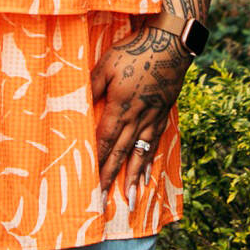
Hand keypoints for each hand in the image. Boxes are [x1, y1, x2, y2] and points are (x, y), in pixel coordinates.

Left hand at [91, 16, 192, 206]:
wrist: (172, 43)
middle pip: (120, 154)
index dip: (97, 165)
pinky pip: (154, 143)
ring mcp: (152, 118)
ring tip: (129, 201)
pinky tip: (147, 176)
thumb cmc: (135, 50)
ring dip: (133, 179)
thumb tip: (78, 104)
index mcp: (120, 108)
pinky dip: (149, 161)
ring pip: (140, 154)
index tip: (89, 186)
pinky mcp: (163, 114)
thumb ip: (92, 86)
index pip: (104, 142)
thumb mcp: (107, 64)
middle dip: (111, 180)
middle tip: (103, 205)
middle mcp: (137, 118)